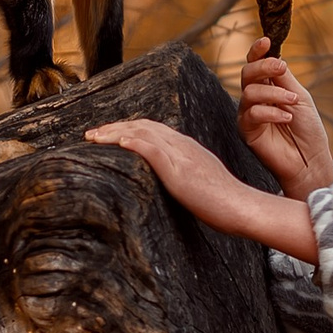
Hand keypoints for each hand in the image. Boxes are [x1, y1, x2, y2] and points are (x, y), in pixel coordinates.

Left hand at [86, 119, 318, 263]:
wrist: (242, 206)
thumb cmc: (224, 202)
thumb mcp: (200, 181)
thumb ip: (183, 175)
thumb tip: (170, 183)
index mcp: (187, 147)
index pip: (152, 129)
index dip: (127, 128)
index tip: (107, 135)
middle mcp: (183, 146)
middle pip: (143, 126)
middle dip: (114, 127)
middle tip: (91, 134)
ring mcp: (181, 156)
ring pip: (143, 134)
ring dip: (115, 133)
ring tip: (94, 138)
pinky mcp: (180, 171)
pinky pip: (154, 150)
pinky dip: (134, 143)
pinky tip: (118, 143)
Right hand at [239, 38, 332, 202]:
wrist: (310, 159)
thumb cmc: (307, 129)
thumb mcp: (300, 98)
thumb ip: (285, 79)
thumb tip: (275, 57)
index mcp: (269, 86)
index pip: (256, 63)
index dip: (257, 51)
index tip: (266, 41)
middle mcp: (255, 98)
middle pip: (247, 73)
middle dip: (264, 66)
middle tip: (281, 68)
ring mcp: (248, 114)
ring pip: (250, 92)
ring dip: (274, 94)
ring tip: (292, 102)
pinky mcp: (246, 131)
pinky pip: (252, 114)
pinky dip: (271, 112)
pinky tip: (286, 118)